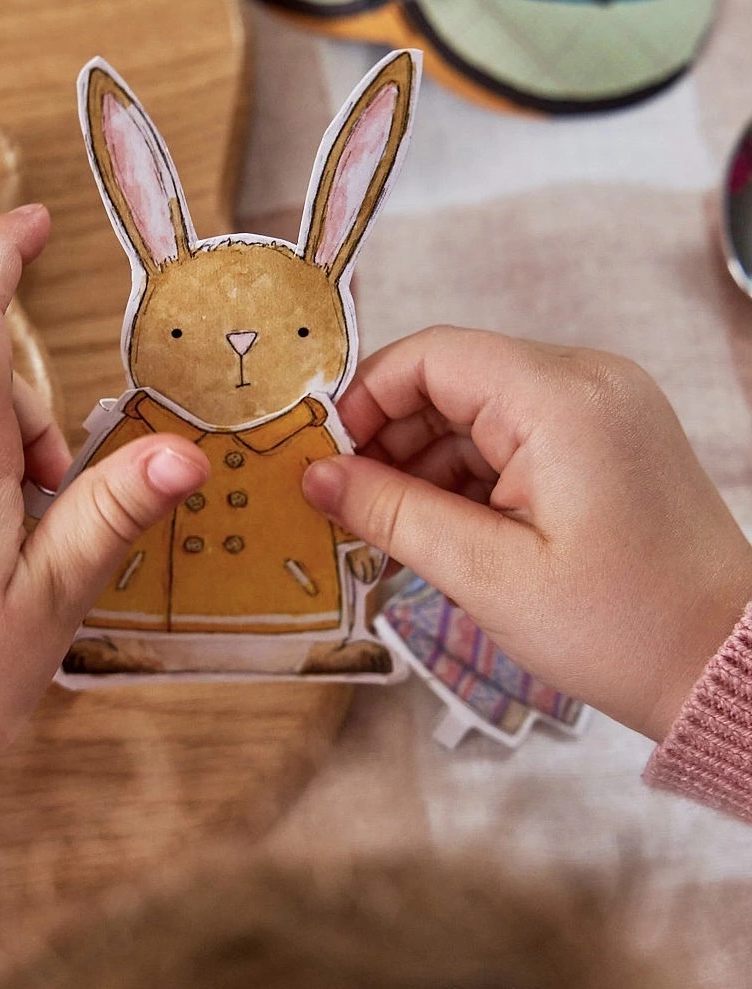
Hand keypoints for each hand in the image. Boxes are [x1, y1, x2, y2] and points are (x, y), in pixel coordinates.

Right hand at [303, 326, 751, 740]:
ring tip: (395, 529)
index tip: (326, 460)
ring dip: (425, 462)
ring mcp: (600, 407)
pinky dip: (467, 474)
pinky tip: (443, 527)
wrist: (730, 667)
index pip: (431, 355)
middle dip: (390, 438)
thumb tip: (314, 475)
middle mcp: (585, 380)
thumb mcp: (488, 574)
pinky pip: (512, 434)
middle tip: (352, 507)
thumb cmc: (620, 628)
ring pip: (477, 410)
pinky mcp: (604, 438)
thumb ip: (391, 512)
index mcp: (560, 398)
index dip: (365, 398)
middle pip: (451, 379)